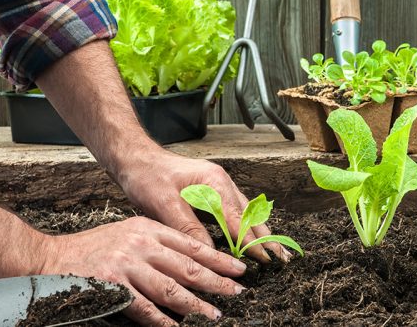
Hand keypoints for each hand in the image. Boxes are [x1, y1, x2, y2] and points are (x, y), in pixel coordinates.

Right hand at [39, 216, 246, 325]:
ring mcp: (127, 265)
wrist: (52, 257)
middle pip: (187, 266)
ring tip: (215, 314)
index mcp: (148, 228)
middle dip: (216, 281)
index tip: (238, 269)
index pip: (191, 244)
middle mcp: (141, 244)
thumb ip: (157, 244)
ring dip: (196, 304)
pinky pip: (144, 308)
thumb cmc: (94, 248)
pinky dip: (163, 320)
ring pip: (171, 289)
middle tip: (237, 292)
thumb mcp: (129, 233)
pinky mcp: (112, 286)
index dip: (218, 258)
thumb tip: (191, 264)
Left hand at [120, 152, 290, 262]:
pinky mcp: (211, 190)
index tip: (265, 259)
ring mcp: (217, 185)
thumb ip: (188, 228)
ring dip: (259, 232)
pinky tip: (251, 237)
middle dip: (266, 237)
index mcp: (214, 182)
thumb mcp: (164, 204)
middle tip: (282, 259)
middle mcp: (221, 182)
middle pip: (250, 214)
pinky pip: (234, 210)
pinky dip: (245, 226)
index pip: (238, 218)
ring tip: (274, 251)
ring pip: (245, 212)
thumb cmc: (147, 176)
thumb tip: (209, 253)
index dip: (251, 241)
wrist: (135, 158)